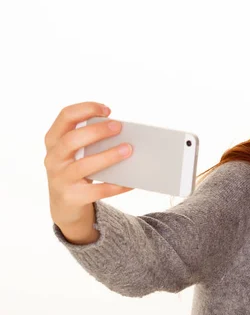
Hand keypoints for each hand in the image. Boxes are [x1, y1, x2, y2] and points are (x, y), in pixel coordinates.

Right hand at [44, 102, 133, 227]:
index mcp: (54, 140)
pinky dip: (116, 185)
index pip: (65, 116)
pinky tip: (131, 182)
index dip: (86, 109)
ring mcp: (60, 179)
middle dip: (96, 131)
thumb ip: (91, 141)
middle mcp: (53, 158)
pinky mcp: (72, 197)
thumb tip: (124, 134)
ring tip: (128, 150)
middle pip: (72, 140)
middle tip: (119, 127)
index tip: (108, 110)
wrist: (65, 204)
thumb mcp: (76, 152)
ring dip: (108, 156)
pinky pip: (97, 190)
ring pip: (84, 165)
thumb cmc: (76, 170)